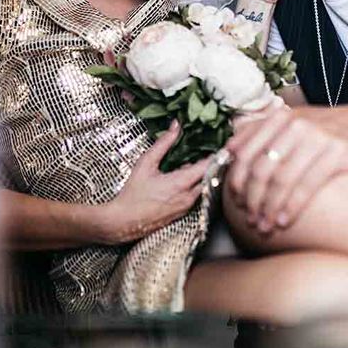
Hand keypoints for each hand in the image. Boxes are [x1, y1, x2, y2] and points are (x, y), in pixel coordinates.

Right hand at [101, 120, 212, 243]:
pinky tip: (183, 177)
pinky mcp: (184, 213)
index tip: (222, 144)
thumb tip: (175, 127)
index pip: (208, 166)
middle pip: (209, 176)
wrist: (125, 221)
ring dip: (201, 174)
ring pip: (202, 186)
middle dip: (210, 163)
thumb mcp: (146, 162)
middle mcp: (189, 196)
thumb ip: (163, 143)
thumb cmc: (133, 193)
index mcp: (181, 183)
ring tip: (191, 162)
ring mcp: (187, 206)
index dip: (217, 154)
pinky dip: (194, 184)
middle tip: (208, 150)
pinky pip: (196, 195)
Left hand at [225, 104, 347, 233]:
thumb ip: (261, 132)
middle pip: (261, 168)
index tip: (234, 200)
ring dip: (269, 207)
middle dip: (252, 198)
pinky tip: (284, 221)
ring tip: (264, 226)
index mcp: (279, 118)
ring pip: (282, 179)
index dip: (236, 179)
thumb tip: (228, 149)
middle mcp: (295, 124)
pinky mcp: (338, 152)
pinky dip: (292, 206)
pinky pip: (307, 185)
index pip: (246, 151)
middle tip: (249, 219)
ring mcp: (317, 137)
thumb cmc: (325, 130)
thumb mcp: (293, 122)